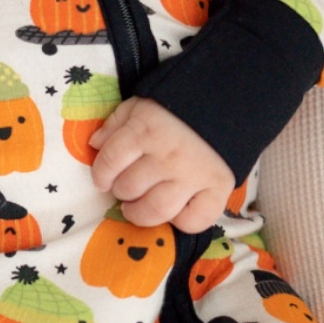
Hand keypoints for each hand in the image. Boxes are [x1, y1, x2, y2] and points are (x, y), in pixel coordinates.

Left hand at [89, 97, 233, 233]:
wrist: (228, 101)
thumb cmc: (177, 107)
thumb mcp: (141, 105)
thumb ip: (116, 124)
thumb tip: (95, 145)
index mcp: (146, 130)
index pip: (109, 162)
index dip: (100, 174)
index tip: (103, 178)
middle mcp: (168, 156)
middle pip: (128, 188)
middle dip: (120, 190)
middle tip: (127, 186)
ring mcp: (193, 176)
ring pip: (155, 210)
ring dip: (139, 213)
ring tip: (138, 207)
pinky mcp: (218, 190)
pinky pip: (194, 221)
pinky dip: (181, 221)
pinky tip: (176, 208)